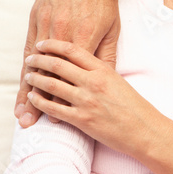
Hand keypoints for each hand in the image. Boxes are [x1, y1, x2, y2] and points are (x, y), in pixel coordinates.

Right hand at [16, 0, 122, 127]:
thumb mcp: (112, 28)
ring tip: (20, 111)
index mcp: (83, 38)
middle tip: (28, 123)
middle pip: (47, 74)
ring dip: (26, 89)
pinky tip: (21, 82)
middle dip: (38, 101)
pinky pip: (28, 47)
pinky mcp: (36, 16)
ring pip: (33, 64)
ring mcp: (45, 24)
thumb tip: (105, 82)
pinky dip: (24, 67)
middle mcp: (60, 33)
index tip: (56, 121)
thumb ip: (106, 56)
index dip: (61, 99)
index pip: (70, 76)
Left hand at [24, 39, 159, 154]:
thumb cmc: (134, 106)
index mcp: (103, 70)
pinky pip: (53, 108)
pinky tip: (32, 98)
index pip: (72, 50)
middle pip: (58, 65)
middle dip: (39, 60)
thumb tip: (84, 61)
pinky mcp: (82, 120)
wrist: (144, 130)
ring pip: (52, 85)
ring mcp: (86, 101)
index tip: (42, 44)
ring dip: (35, 80)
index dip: (53, 45)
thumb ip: (100, 70)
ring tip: (28, 76)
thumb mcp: (118, 81)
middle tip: (30, 59)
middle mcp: (93, 82)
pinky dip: (39, 102)